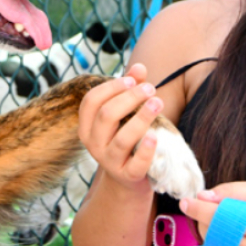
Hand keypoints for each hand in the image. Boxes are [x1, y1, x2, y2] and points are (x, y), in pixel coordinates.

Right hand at [78, 63, 163, 192]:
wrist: (129, 178)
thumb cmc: (126, 137)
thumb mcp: (125, 113)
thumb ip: (131, 89)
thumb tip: (139, 67)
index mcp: (87, 126)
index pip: (91, 101)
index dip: (111, 87)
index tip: (132, 80)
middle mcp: (93, 144)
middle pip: (106, 115)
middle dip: (129, 98)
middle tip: (150, 89)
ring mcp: (109, 162)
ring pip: (122, 139)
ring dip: (141, 118)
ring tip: (158, 102)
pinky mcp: (128, 176)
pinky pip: (136, 164)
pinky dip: (146, 150)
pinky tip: (155, 135)